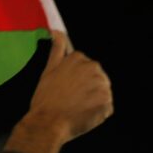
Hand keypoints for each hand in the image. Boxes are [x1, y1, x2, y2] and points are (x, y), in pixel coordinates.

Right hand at [4, 31, 112, 152]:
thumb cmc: (46, 98)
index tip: (67, 90)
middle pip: (96, 79)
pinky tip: (83, 116)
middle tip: (70, 101)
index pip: (85, 68)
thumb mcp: (49, 69)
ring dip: (92, 102)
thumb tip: (56, 30)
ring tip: (76, 109)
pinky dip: (97, 113)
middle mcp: (94, 68)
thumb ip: (57, 48)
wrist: (48, 122)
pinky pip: (106, 108)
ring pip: (101, 94)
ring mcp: (102, 85)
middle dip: (87, 90)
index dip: (76, 81)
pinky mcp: (107, 102)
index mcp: (80, 58)